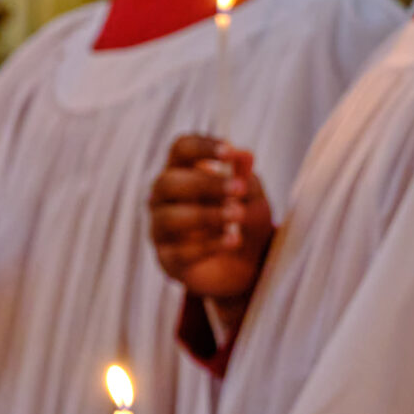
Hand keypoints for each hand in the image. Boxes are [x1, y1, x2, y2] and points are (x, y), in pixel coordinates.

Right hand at [147, 135, 273, 302]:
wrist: (247, 265)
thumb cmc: (245, 221)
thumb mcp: (252, 198)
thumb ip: (245, 178)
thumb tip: (245, 154)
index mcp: (182, 171)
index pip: (181, 149)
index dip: (202, 147)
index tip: (230, 151)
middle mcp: (163, 197)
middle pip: (169, 182)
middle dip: (205, 184)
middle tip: (239, 189)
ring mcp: (161, 228)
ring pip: (170, 217)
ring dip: (206, 215)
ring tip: (238, 215)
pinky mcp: (168, 259)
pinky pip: (180, 252)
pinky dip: (209, 245)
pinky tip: (234, 240)